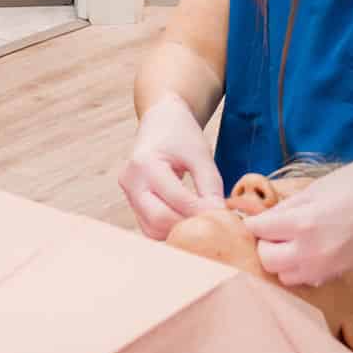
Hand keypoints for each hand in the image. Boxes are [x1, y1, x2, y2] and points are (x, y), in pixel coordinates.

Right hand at [118, 93, 224, 239]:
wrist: (161, 121)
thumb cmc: (180, 134)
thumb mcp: (200, 154)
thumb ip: (210, 185)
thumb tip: (219, 216)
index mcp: (144, 164)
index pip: (176, 199)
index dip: (202, 212)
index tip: (225, 218)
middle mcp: (130, 182)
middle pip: (159, 220)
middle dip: (189, 226)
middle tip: (215, 226)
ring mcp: (128, 194)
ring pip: (153, 229)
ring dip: (179, 231)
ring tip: (204, 224)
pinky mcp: (133, 204)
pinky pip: (150, 227)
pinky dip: (170, 229)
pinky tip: (189, 222)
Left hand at [246, 147, 352, 286]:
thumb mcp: (317, 188)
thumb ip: (287, 207)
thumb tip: (263, 217)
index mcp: (304, 223)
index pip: (259, 231)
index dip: (255, 221)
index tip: (255, 216)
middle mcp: (312, 252)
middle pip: (267, 260)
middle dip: (265, 243)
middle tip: (273, 229)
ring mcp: (327, 267)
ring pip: (285, 276)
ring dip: (281, 260)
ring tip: (291, 240)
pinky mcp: (339, 274)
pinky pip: (307, 279)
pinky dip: (301, 268)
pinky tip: (309, 250)